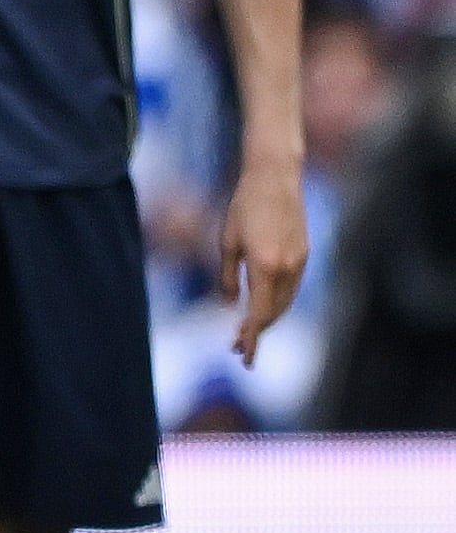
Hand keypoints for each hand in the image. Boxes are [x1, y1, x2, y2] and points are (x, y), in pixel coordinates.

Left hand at [220, 154, 308, 365]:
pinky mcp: (304, 254)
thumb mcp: (227, 242)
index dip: (250, 336)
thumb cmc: (244, 207)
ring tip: (247, 332)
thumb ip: (228, 277)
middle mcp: (287, 268)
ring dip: (268, 319)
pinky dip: (278, 302)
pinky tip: (263, 307)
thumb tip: (230, 305)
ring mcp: (299, 262)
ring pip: (285, 302)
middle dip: (258, 333)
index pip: (259, 313)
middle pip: (274, 312)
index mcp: (265, 267)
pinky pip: (292, 288)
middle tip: (238, 347)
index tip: (242, 353)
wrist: (275, 179)